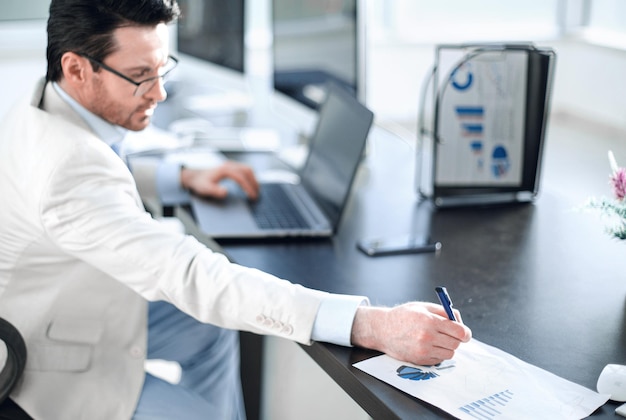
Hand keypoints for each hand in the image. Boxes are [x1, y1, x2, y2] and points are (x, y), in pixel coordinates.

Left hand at [180, 161, 258, 199]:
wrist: (194, 176)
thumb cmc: (200, 183)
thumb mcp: (205, 189)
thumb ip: (215, 191)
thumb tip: (226, 192)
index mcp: (225, 170)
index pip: (241, 178)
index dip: (248, 187)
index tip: (252, 196)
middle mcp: (229, 165)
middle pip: (247, 171)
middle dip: (254, 183)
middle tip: (257, 195)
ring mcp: (230, 165)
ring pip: (247, 169)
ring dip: (253, 179)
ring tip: (256, 190)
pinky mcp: (231, 167)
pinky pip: (244, 169)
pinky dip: (250, 177)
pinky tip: (250, 184)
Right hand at [350, 302, 471, 365]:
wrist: (382, 329)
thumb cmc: (403, 316)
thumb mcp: (422, 306)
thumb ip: (443, 311)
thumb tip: (460, 321)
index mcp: (429, 320)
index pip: (459, 331)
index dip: (465, 333)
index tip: (465, 333)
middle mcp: (427, 336)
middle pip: (456, 343)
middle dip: (455, 339)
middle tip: (448, 334)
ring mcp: (423, 350)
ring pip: (450, 353)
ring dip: (447, 347)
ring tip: (436, 340)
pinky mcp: (420, 360)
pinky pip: (439, 359)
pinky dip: (438, 354)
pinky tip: (427, 345)